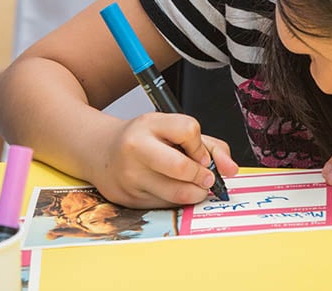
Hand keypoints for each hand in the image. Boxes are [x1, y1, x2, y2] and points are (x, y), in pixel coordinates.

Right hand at [89, 113, 237, 208]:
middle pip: (182, 168)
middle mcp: (135, 148)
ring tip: (194, 186)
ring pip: (176, 194)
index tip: (200, 154)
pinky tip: (171, 190)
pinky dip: (177, 202)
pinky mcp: (128, 198)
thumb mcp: (173, 130)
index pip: (188, 130)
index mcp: (149, 124)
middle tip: (206, 178)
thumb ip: (209, 146)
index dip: (201, 146)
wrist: (100, 150)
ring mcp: (129, 176)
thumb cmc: (144, 139)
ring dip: (195, 193)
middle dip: (203, 177)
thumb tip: (231, 170)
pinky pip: (165, 206)